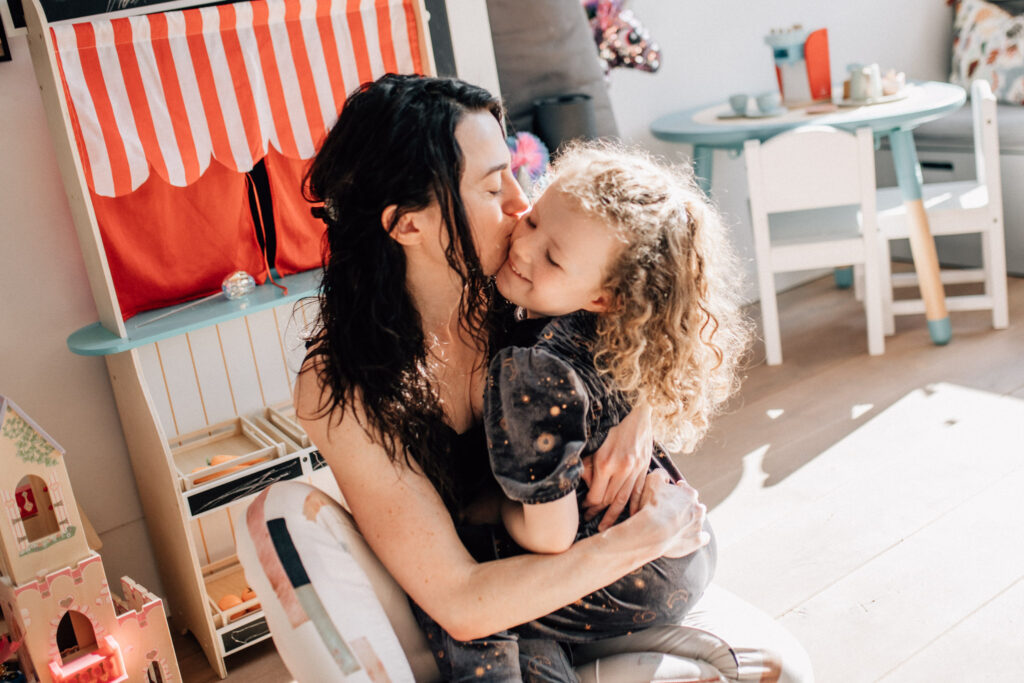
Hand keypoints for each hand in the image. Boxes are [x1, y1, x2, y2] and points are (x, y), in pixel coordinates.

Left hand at [582, 403, 652, 530]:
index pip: (596, 495)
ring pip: (624, 500)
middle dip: (598, 512)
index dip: (588, 505)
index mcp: (606, 463)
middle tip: (589, 520)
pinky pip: (638, 493)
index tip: (583, 508)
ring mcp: (635, 471)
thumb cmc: (612, 427)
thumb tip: (583, 482)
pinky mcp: (644, 469)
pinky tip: (629, 517)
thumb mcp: (595, 443)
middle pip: (609, 500)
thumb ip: (588, 464)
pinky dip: (633, 506)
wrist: (638, 414)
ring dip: (614, 515)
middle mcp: (621, 469)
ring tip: (606, 526)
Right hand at [636, 471, 708, 558]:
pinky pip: (704, 538)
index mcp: (689, 493)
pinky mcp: (697, 540)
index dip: (675, 491)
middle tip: (670, 512)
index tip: (667, 496)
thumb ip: (660, 474)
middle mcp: (698, 508)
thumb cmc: (652, 505)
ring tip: (676, 526)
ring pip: (698, 520)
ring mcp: (699, 525)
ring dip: (691, 521)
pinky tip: (692, 537)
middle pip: (694, 505)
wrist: (652, 531)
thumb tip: (664, 474)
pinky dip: (699, 537)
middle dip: (685, 507)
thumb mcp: (652, 481)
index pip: (684, 489)